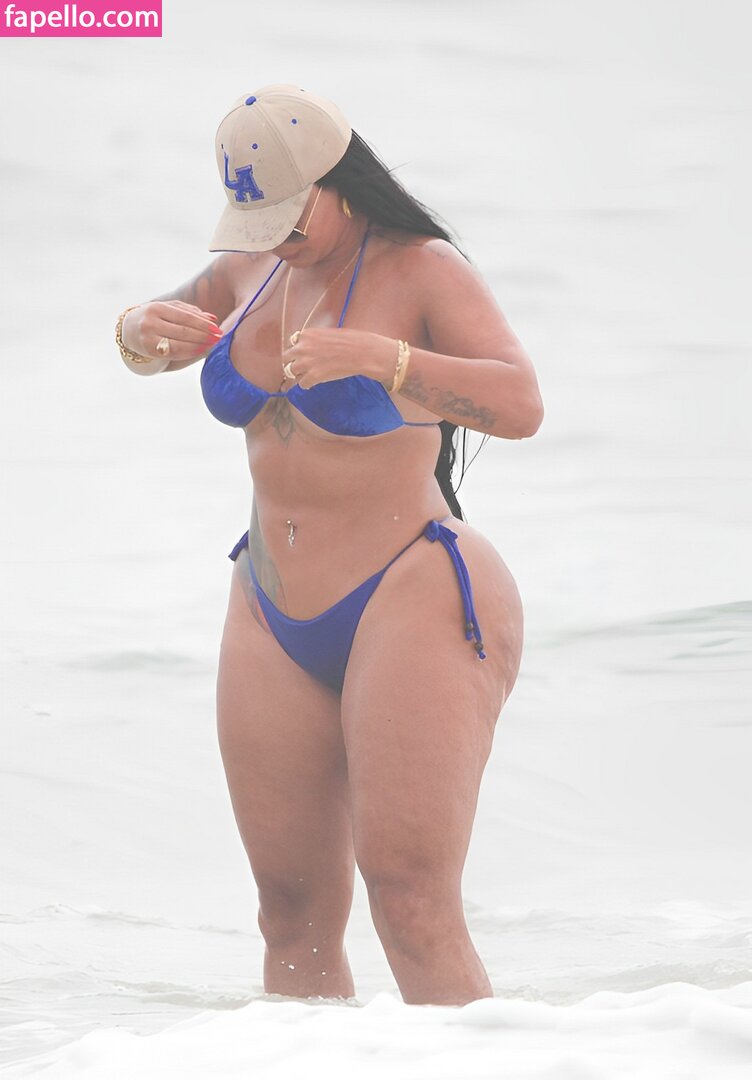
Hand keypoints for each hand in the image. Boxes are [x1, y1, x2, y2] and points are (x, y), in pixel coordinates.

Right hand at [124, 301, 222, 361]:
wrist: (129, 329)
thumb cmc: (156, 317)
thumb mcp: (170, 309)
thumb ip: (190, 312)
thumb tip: (212, 318)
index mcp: (157, 308)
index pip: (185, 316)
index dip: (203, 324)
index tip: (217, 328)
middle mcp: (150, 322)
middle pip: (183, 331)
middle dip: (204, 335)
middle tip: (218, 337)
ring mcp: (148, 338)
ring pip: (179, 344)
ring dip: (199, 345)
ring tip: (212, 344)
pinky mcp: (149, 351)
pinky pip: (174, 353)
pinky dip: (189, 352)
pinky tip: (200, 350)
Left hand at [280, 328, 396, 389]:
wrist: (362, 352)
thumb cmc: (351, 342)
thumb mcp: (329, 334)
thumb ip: (316, 340)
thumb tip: (312, 348)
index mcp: (307, 334)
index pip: (293, 343)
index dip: (298, 350)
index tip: (302, 355)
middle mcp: (302, 347)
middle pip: (287, 357)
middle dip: (293, 362)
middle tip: (300, 368)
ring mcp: (306, 362)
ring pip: (291, 371)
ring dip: (298, 374)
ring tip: (305, 377)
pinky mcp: (312, 376)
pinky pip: (302, 384)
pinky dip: (307, 385)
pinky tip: (313, 383)